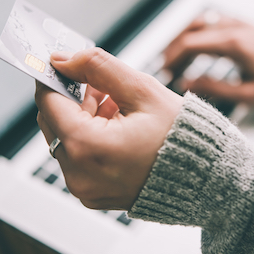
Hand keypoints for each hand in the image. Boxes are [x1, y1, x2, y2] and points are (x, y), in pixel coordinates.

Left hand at [35, 48, 183, 210]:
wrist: (205, 178)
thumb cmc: (182, 138)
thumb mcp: (142, 90)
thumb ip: (98, 67)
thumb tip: (64, 59)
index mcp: (87, 148)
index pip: (48, 101)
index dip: (54, 76)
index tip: (62, 63)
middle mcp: (78, 174)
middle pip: (53, 121)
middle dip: (73, 97)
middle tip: (101, 85)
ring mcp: (84, 189)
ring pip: (65, 138)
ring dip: (83, 117)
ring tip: (119, 109)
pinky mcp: (92, 194)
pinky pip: (78, 158)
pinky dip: (90, 138)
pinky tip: (118, 128)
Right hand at [163, 13, 253, 104]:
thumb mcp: (248, 94)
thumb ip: (214, 88)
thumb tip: (185, 83)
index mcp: (232, 44)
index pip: (190, 44)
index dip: (172, 58)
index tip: (165, 73)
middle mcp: (231, 28)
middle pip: (189, 31)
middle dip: (172, 50)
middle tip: (166, 70)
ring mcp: (233, 22)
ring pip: (196, 23)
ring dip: (181, 40)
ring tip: (174, 61)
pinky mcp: (236, 24)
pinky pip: (208, 23)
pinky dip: (194, 34)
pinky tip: (191, 51)